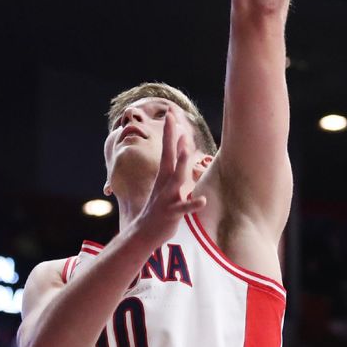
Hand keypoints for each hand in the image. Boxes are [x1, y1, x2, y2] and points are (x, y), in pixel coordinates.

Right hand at [133, 111, 207, 247]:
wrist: (144, 233)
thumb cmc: (160, 208)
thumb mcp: (167, 186)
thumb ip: (175, 168)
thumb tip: (183, 150)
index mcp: (164, 176)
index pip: (167, 149)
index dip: (170, 132)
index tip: (171, 113)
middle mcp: (165, 182)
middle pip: (168, 156)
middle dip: (171, 137)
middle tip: (172, 118)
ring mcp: (167, 197)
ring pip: (175, 178)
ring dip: (181, 164)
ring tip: (187, 150)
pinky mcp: (171, 213)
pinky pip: (183, 208)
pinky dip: (191, 204)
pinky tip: (202, 200)